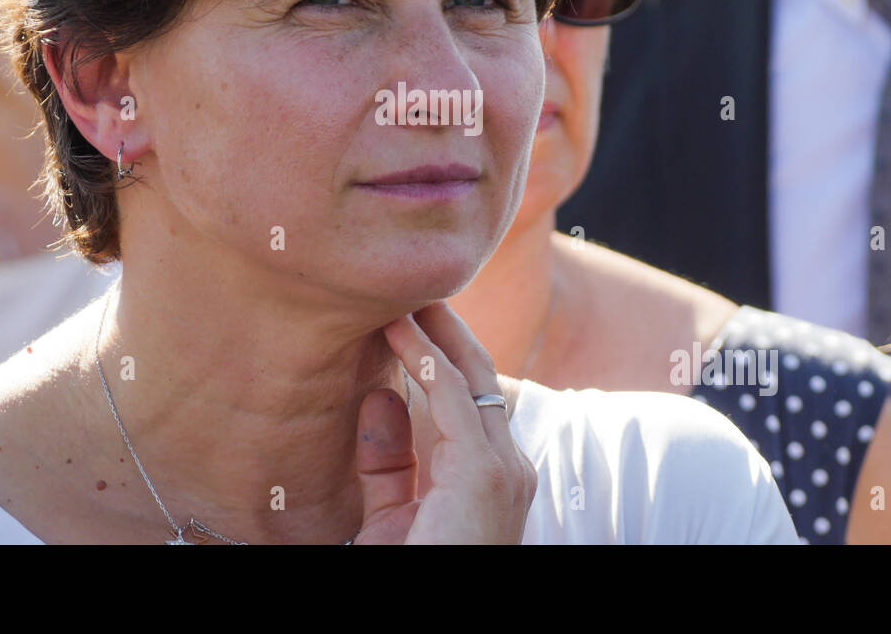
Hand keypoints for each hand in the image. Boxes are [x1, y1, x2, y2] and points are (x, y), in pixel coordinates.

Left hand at [352, 301, 536, 543]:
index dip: (444, 358)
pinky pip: (451, 392)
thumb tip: (381, 398)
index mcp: (494, 477)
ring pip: (470, 374)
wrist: (428, 620)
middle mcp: (509, 468)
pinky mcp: (482, 469)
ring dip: (436, 330)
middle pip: (479, 377)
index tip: (410, 322)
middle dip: (447, 330)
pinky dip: (423, 353)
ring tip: (405, 294)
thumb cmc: (414, 566)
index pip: (473, 400)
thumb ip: (389, 465)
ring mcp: (502, 467)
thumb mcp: (392, 514)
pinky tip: (397, 328)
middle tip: (415, 291)